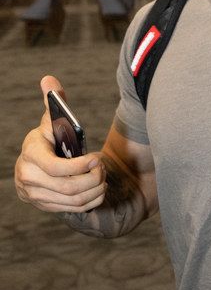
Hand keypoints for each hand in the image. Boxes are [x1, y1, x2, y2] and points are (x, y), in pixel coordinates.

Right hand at [15, 75, 105, 212]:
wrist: (36, 164)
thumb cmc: (50, 139)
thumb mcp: (51, 122)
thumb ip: (54, 102)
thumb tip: (49, 80)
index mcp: (31, 154)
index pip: (55, 168)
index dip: (80, 166)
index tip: (98, 157)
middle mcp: (28, 178)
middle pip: (68, 187)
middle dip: (92, 179)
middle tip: (104, 169)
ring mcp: (35, 195)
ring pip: (72, 200)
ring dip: (94, 190)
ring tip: (103, 178)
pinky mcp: (44, 206)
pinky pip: (72, 209)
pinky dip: (90, 201)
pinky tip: (98, 189)